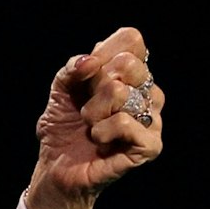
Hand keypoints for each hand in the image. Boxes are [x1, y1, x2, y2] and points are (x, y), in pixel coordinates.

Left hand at [27, 27, 164, 208]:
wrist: (57, 167)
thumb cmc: (64, 127)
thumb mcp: (61, 90)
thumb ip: (73, 68)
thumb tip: (91, 60)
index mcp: (129, 74)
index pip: (131, 40)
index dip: (103, 52)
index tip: (86, 73)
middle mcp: (146, 92)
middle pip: (129, 63)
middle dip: (95, 84)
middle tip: (87, 106)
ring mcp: (152, 119)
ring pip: (122, 93)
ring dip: (93, 111)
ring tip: (90, 126)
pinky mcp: (150, 145)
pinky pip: (126, 122)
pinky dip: (103, 130)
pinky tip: (99, 140)